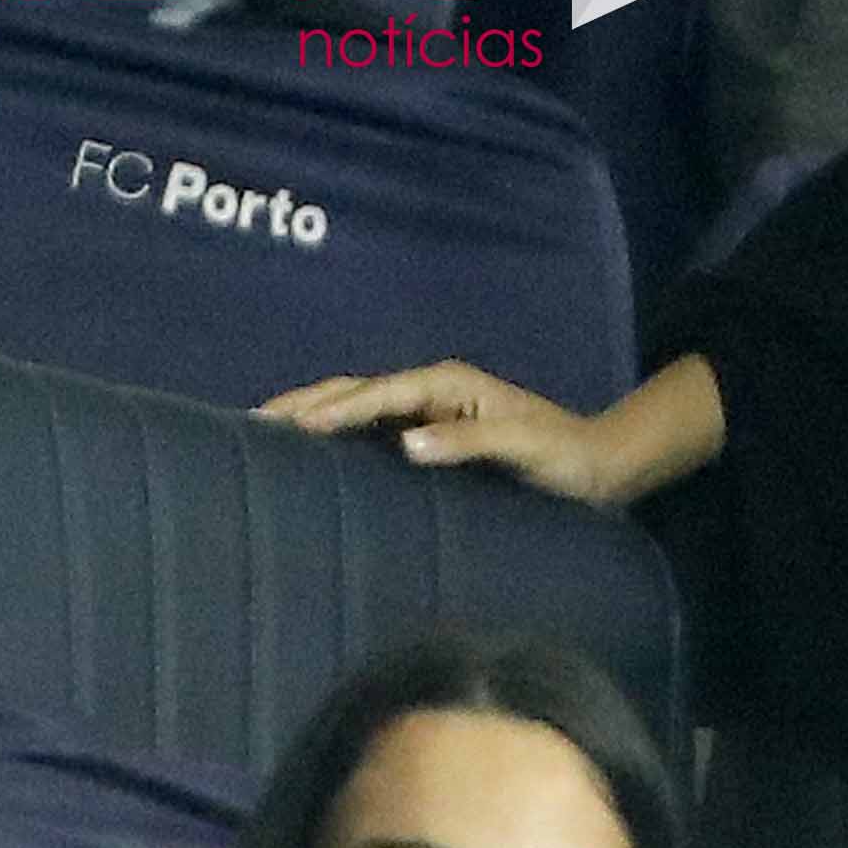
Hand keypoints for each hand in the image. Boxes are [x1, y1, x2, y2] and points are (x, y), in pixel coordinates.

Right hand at [259, 361, 620, 504]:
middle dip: (307, 401)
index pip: (380, 394)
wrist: (596, 464)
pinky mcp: (432, 429)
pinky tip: (312, 449)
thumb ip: (468, 442)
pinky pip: (373, 426)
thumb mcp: (522, 447)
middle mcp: (435, 388)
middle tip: (251, 421)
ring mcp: (431, 407)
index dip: (336, 408)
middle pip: (358, 389)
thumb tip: (407, 444)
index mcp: (450, 383)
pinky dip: (338, 430)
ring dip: (315, 412)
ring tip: (264, 432)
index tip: (291, 426)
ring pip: (360, 404)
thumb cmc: (563, 455)